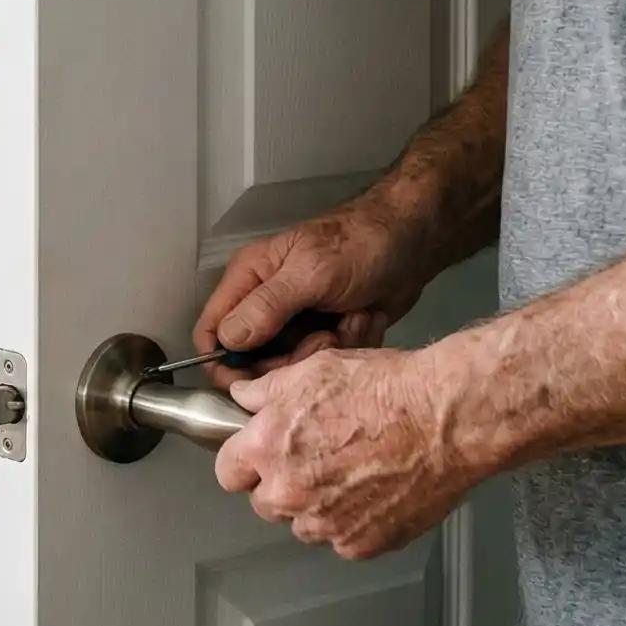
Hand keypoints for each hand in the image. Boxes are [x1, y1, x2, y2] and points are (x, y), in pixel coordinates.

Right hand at [193, 206, 428, 389]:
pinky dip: (348, 347)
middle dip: (290, 360)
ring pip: (293, 367)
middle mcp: (266, 304)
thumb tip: (226, 341)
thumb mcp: (311, 273)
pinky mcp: (327, 335)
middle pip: (254, 361)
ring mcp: (298, 322)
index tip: (251, 383)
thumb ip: (267, 307)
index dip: (222, 363)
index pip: (212, 332)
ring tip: (350, 320)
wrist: (414, 242)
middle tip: (323, 337)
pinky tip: (364, 320)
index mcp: (249, 280)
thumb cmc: (360, 244)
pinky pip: (325, 364)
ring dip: (325, 351)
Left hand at [212, 347, 480, 560]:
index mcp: (269, 448)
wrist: (445, 420)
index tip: (260, 456)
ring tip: (352, 473)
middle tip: (316, 458)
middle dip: (282, 485)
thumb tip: (243, 397)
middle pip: (265, 503)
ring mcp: (325, 525)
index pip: (228, 472)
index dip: (245, 462)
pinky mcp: (360, 545)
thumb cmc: (387, 390)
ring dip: (316, 507)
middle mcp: (290, 492)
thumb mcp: (315, 369)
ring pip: (304, 525)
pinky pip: (342, 539)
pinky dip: (353, 522)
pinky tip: (375, 490)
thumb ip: (266, 390)